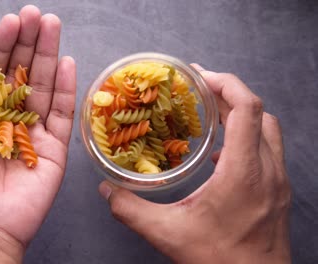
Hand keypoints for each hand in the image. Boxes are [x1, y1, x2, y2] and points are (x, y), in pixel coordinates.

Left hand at [0, 6, 75, 263]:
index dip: (2, 45)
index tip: (12, 21)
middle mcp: (8, 116)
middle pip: (21, 72)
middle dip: (29, 42)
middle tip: (38, 15)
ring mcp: (33, 130)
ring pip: (44, 85)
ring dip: (49, 55)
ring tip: (53, 27)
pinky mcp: (54, 147)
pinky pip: (62, 113)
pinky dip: (66, 88)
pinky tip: (68, 62)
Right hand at [98, 65, 290, 262]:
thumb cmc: (221, 260)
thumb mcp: (168, 234)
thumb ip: (131, 210)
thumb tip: (107, 191)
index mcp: (243, 172)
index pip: (247, 108)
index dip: (225, 83)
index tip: (200, 77)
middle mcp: (268, 170)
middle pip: (259, 112)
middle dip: (229, 94)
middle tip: (200, 91)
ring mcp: (278, 181)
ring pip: (267, 129)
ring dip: (242, 115)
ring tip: (211, 116)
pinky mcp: (279, 192)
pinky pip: (268, 150)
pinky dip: (247, 139)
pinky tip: (222, 155)